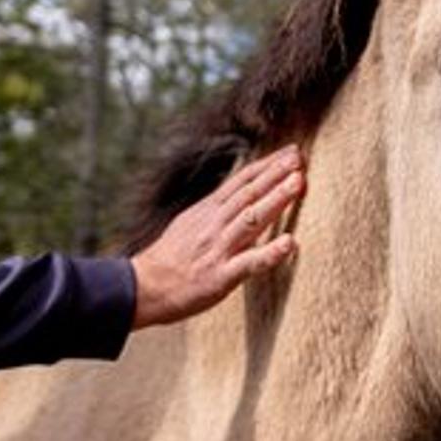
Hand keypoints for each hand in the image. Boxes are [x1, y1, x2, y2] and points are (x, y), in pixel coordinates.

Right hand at [129, 145, 304, 328]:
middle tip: (299, 157)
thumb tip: (239, 196)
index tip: (290, 152)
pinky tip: (291, 243)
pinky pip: (249, 263)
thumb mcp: (189, 224)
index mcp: (207, 212)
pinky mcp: (220, 276)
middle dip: (276, 173)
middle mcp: (214, 225)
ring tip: (299, 182)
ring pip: (251, 219)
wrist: (141, 288)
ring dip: (276, 199)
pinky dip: (270, 252)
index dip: (267, 165)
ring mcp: (218, 249)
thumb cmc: (168, 260)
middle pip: (249, 194)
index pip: (241, 182)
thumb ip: (215, 211)